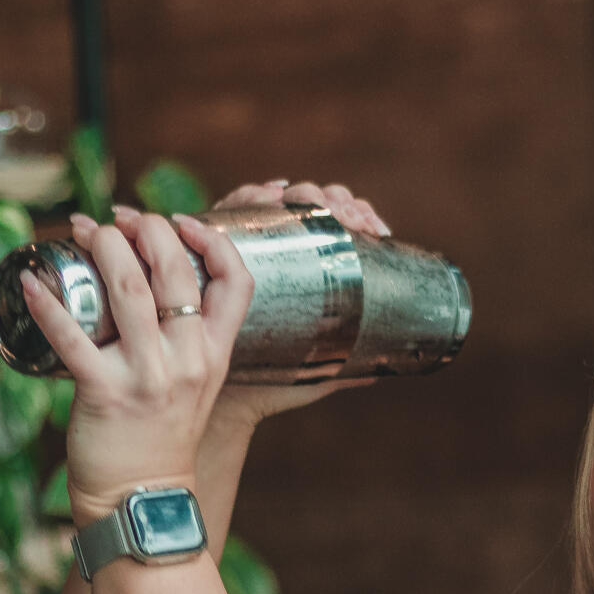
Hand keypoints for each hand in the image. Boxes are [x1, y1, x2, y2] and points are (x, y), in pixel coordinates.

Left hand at [20, 208, 252, 528]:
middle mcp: (188, 359)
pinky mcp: (105, 392)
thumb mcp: (195, 385)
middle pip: (174, 269)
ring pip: (129, 288)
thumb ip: (187, 340)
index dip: (212, 238)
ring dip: (102, 246)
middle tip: (114, 220)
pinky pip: (72, 337)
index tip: (181, 221)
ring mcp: (148, 376)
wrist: (142, 501)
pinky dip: (47, 303)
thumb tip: (150, 283)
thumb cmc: (160, 438)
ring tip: (81, 230)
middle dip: (143, 228)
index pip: (236, 280)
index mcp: (214, 352)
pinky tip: (31, 282)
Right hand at [209, 179, 385, 425]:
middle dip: (335, 200)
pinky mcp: (217, 247)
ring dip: (301, 194)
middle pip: (311, 204)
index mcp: (306, 269)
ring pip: (277, 200)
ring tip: (318, 206)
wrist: (223, 399)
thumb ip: (341, 368)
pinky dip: (251, 195)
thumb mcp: (312, 372)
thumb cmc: (268, 382)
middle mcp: (279, 249)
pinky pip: (232, 209)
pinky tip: (270, 195)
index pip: (337, 224)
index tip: (377, 231)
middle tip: (351, 219)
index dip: (358, 215)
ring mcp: (249, 244)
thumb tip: (377, 373)